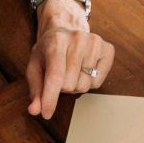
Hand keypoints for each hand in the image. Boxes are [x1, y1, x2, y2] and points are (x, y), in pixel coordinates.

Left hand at [26, 0, 113, 118]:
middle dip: (62, 88)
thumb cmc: (49, 50)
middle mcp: (78, 39)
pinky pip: (98, 83)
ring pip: (84, 86)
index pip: (55, 77)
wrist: (67, 28)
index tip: (46, 115)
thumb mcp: (35, 66)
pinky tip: (84, 69)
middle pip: (70, 85)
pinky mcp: (108, 49)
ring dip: (75, 85)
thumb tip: (35, 110)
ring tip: (71, 71)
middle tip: (60, 75)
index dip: (50, 99)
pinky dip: (89, 82)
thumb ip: (35, 89)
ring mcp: (95, 43)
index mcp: (56, 41)